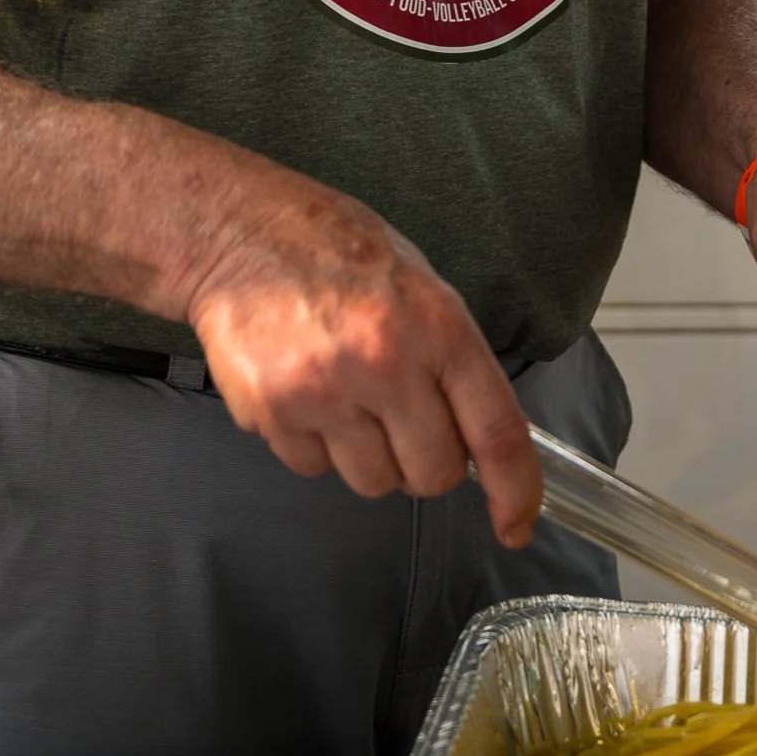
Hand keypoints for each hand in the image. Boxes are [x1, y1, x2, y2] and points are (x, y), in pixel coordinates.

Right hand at [183, 173, 542, 547]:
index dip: (514, 490)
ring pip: (373, 482)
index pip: (495, 430)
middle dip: (425, 461)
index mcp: (436, 326)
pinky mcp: (273, 413)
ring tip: (346, 396)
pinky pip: (313, 469)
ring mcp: (325, 392)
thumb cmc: (334, 252)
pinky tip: (305, 391)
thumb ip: (453, 360)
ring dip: (368, 456)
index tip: (516, 522)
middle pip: (433, 474)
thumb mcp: (420, 285)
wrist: (240, 233)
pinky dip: (314, 444)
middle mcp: (385, 363)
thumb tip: (482, 439)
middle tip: (403, 419)